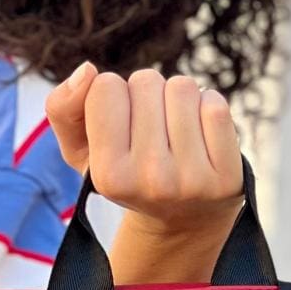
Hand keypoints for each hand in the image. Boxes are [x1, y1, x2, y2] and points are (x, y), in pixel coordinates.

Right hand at [46, 63, 244, 284]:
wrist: (183, 219)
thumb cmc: (129, 174)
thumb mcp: (83, 151)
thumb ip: (62, 110)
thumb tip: (87, 70)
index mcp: (109, 176)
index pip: (106, 87)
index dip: (114, 98)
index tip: (122, 127)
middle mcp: (151, 180)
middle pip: (146, 82)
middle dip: (148, 97)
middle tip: (152, 134)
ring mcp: (192, 180)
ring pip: (182, 87)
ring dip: (178, 100)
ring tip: (176, 133)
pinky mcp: (228, 175)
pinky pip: (216, 105)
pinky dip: (208, 109)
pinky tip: (201, 137)